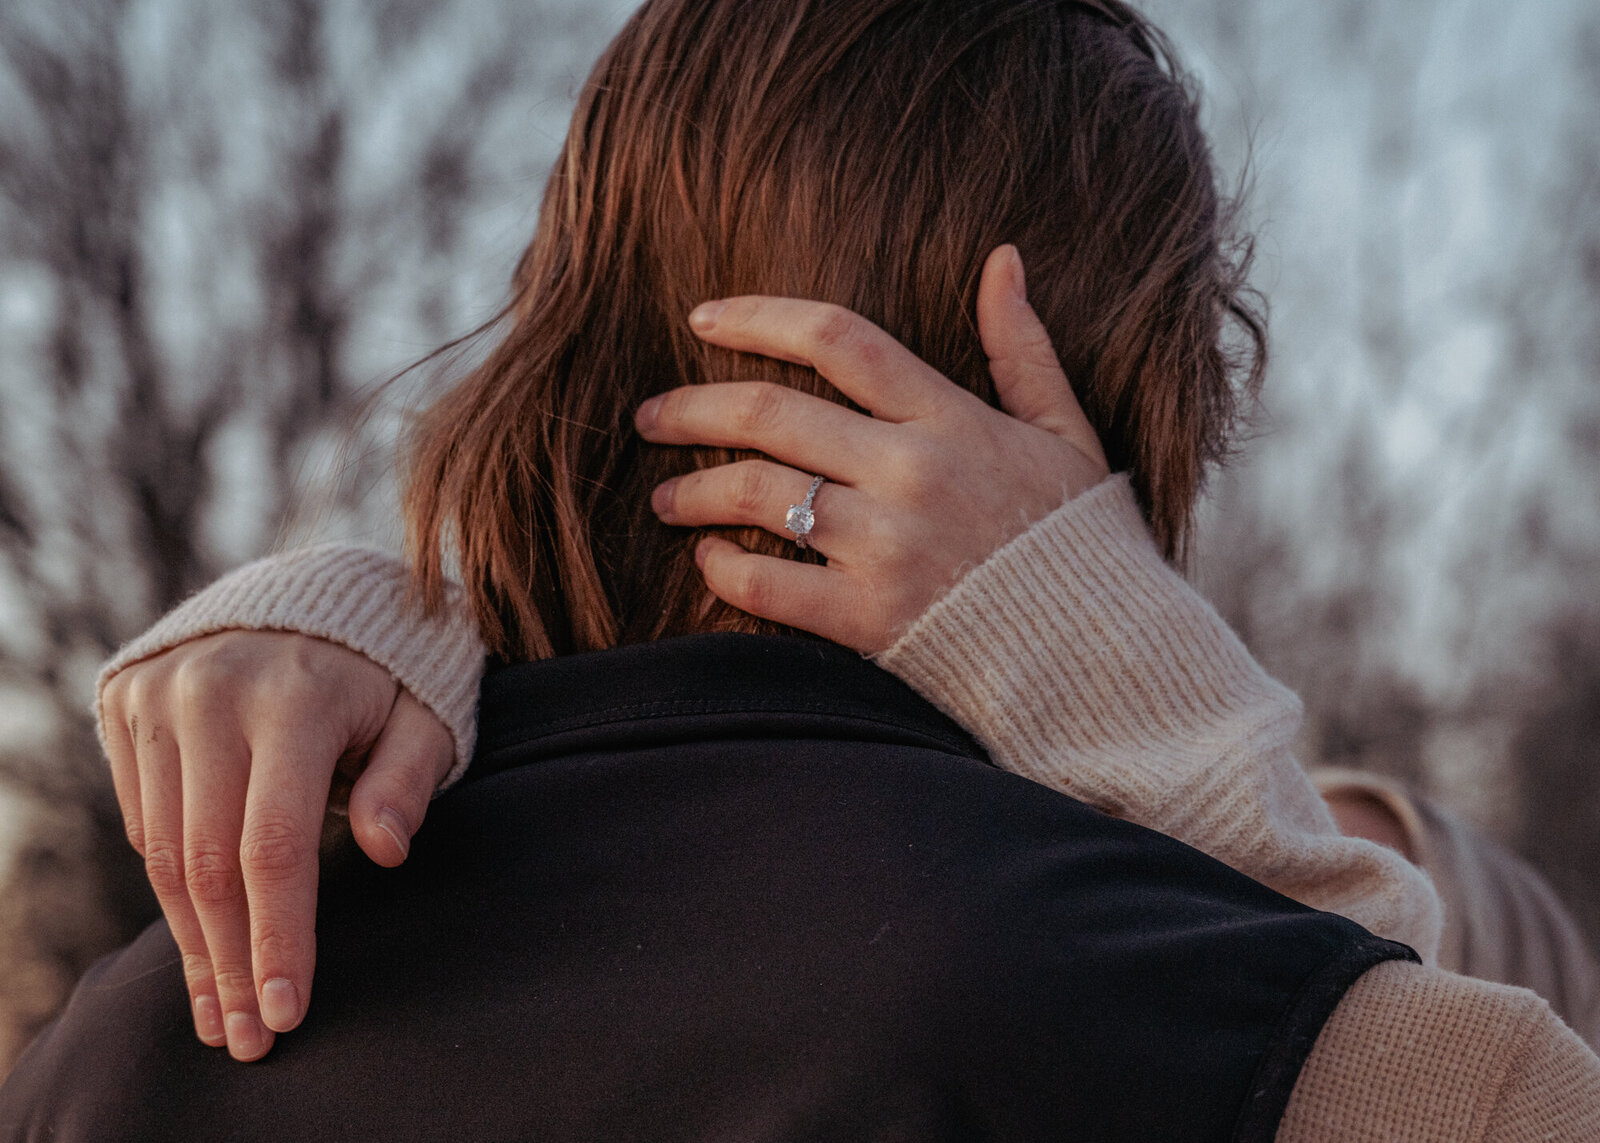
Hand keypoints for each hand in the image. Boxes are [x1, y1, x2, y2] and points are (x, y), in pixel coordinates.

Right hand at [99, 631, 452, 1060]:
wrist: (308, 596)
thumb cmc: (386, 672)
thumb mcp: (423, 713)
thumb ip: (408, 777)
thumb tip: (387, 851)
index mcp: (295, 697)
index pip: (277, 844)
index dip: (279, 937)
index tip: (287, 1011)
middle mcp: (213, 692)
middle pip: (211, 861)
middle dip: (230, 962)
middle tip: (250, 1036)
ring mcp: (161, 695)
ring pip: (166, 852)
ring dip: (194, 942)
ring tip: (223, 1009)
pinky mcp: (129, 702)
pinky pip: (145, 819)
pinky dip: (175, 885)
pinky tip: (205, 932)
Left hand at [636, 245, 1109, 651]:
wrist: (1102, 656)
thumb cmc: (1077, 540)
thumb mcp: (1067, 432)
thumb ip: (1023, 348)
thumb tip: (1003, 258)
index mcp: (951, 418)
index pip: (836, 340)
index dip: (757, 318)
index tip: (701, 318)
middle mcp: (912, 472)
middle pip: (771, 413)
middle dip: (692, 408)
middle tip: (651, 416)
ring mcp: (889, 546)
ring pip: (757, 496)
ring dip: (693, 490)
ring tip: (665, 497)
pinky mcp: (872, 619)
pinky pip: (769, 586)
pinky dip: (725, 571)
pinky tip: (709, 562)